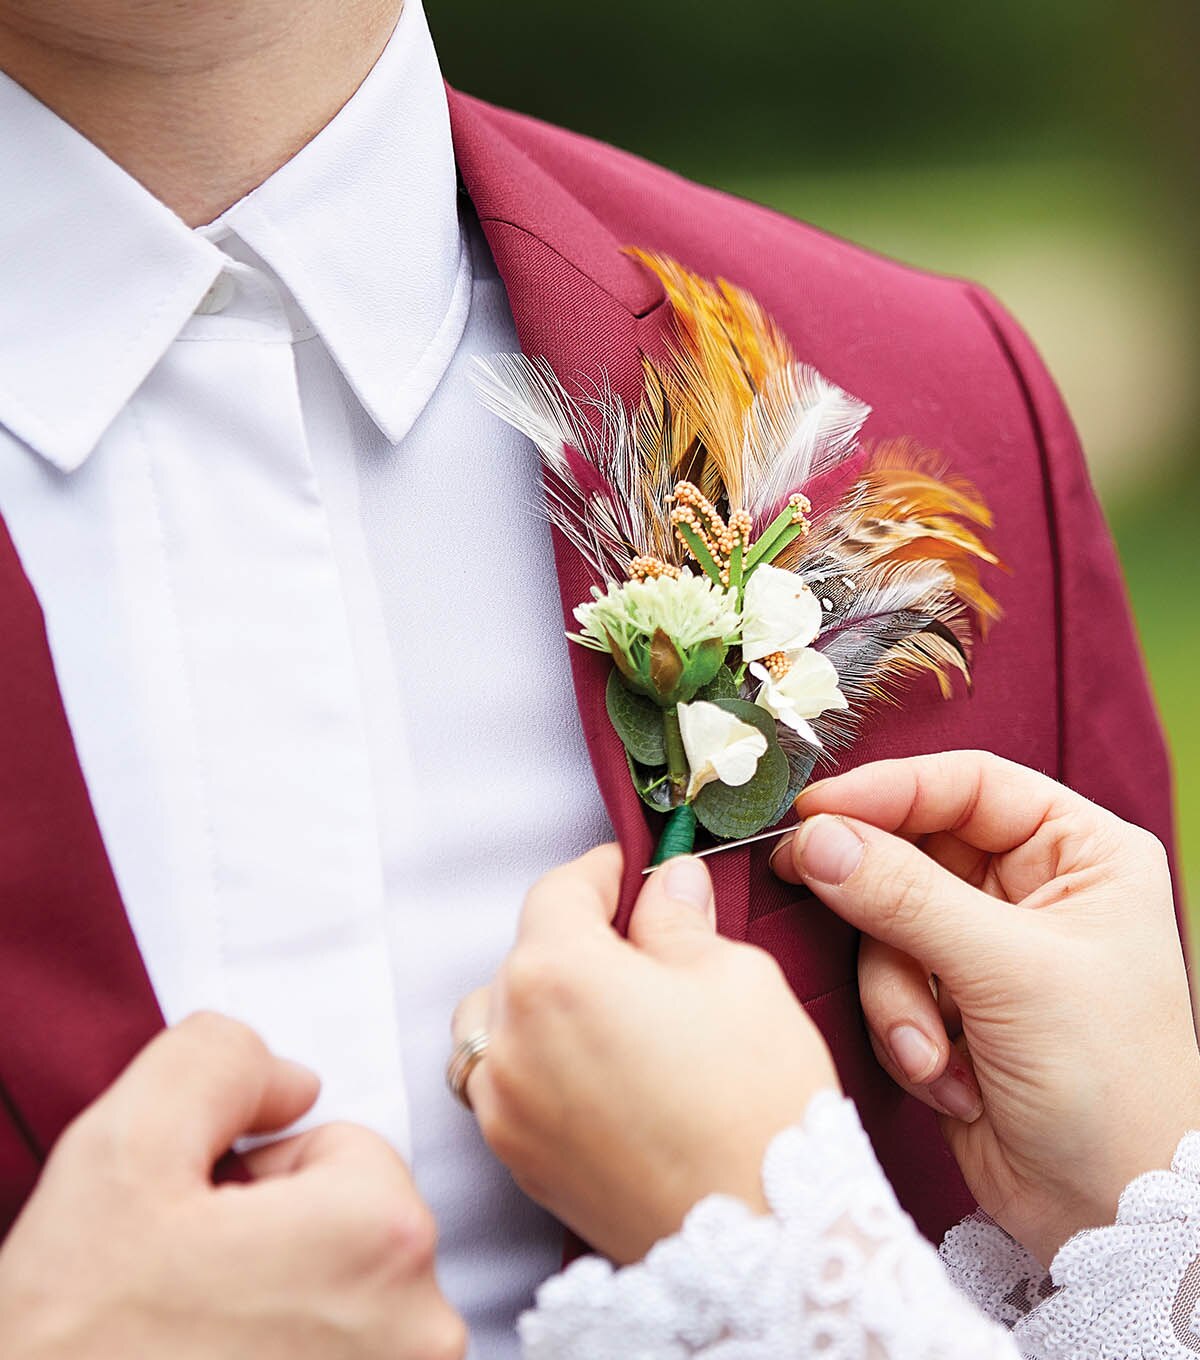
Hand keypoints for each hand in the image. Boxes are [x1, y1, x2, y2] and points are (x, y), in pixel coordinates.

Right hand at [0, 1013, 465, 1359]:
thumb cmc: (73, 1347)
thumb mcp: (124, 1150)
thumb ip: (221, 1064)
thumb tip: (293, 1083)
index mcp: (387, 1238)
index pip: (341, 1149)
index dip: (248, 1181)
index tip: (189, 1242)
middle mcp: (423, 1329)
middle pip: (352, 1231)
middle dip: (270, 1248)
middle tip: (182, 1302)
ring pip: (342, 1309)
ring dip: (274, 1316)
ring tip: (187, 1351)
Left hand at [454, 845, 838, 1263]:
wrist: (762, 1243)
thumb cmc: (754, 1103)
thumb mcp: (737, 978)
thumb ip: (681, 921)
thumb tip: (667, 885)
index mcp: (558, 972)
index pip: (559, 891)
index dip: (603, 872)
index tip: (634, 872)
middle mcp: (511, 1034)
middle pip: (526, 953)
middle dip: (579, 937)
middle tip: (642, 944)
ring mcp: (504, 1102)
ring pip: (496, 1019)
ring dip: (539, 1000)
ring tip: (605, 1011)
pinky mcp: (516, 1155)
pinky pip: (501, 1083)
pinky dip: (532, 1060)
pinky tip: (591, 1069)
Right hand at [773, 750, 1199, 1263]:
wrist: (1110, 1216)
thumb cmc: (1107, 1080)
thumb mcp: (1008, 972)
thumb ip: (904, 897)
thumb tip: (815, 839)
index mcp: (1080, 853)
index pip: (969, 785)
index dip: (890, 790)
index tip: (815, 811)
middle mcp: (1033, 889)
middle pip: (913, 851)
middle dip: (879, 904)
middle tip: (808, 885)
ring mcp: (987, 947)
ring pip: (887, 924)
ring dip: (897, 993)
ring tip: (930, 1049)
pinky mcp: (951, 1002)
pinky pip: (887, 982)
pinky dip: (904, 1030)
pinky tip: (946, 1077)